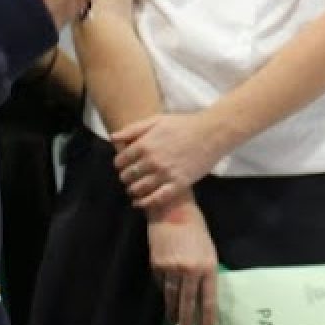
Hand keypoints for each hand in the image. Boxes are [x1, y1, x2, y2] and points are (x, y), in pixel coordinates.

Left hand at [113, 111, 231, 211]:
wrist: (211, 133)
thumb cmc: (184, 125)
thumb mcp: (156, 121)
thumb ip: (133, 129)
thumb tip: (112, 138)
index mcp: (145, 144)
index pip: (120, 161)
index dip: (119, 164)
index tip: (123, 165)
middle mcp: (152, 161)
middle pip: (127, 176)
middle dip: (126, 177)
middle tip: (129, 178)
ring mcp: (165, 174)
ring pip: (139, 190)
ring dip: (133, 191)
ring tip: (134, 189)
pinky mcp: (178, 184)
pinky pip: (157, 199)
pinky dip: (145, 203)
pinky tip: (140, 203)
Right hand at [147, 197, 219, 324]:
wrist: (172, 211)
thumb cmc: (196, 230)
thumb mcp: (209, 251)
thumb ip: (207, 273)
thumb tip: (202, 296)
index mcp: (208, 267)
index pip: (208, 301)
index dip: (207, 321)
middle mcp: (190, 271)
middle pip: (188, 305)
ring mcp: (171, 269)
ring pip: (171, 298)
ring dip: (172, 314)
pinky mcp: (157, 266)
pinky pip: (161, 285)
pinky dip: (163, 293)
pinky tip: (165, 300)